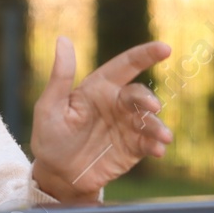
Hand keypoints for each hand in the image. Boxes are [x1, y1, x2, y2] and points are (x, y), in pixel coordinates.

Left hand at [31, 36, 172, 202]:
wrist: (58, 173)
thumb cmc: (49, 135)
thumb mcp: (49, 105)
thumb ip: (61, 76)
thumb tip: (63, 39)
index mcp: (97, 89)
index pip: (124, 66)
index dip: (144, 55)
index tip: (164, 48)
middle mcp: (117, 104)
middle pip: (139, 95)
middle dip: (148, 99)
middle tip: (152, 107)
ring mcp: (128, 126)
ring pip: (149, 120)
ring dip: (158, 126)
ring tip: (162, 136)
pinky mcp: (134, 148)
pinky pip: (149, 143)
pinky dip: (156, 145)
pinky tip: (157, 150)